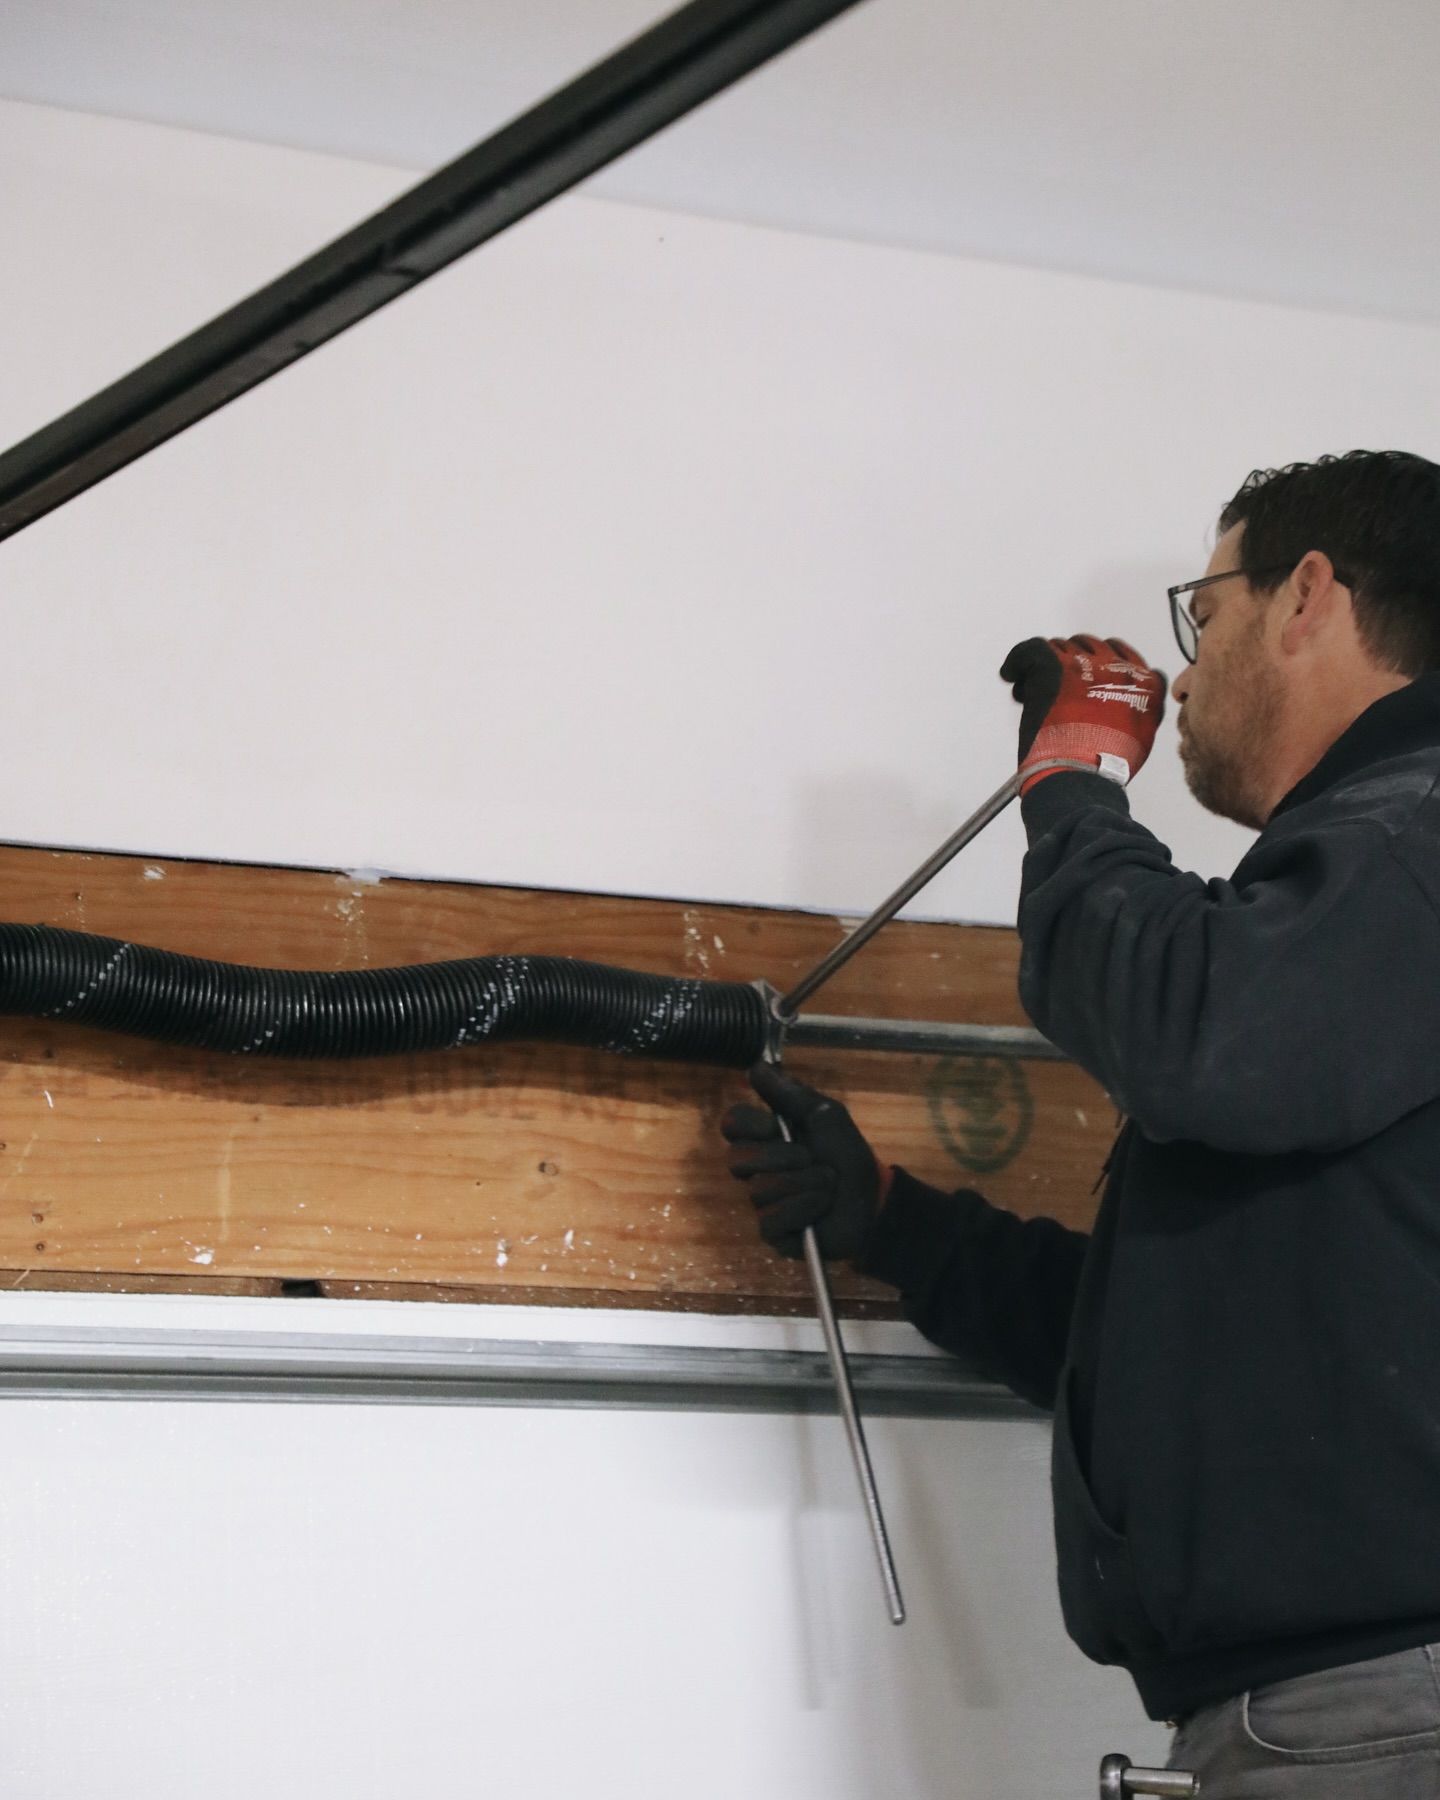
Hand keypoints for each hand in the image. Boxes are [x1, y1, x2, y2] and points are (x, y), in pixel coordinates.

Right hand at [720, 1061, 884, 1260]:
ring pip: (760, 1191)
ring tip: (827, 1185)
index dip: (750, 1125)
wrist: (874, 1198)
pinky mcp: (773, 1233)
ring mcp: (763, 1204)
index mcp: (765, 1139)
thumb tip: (755, 1067)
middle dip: (781, 1157)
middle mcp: (757, 1170)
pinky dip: (803, 1209)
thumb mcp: (825, 1116)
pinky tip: (820, 1207)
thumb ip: (790, 1094)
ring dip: (803, 1184)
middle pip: (737, 1160)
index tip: (775, 1126)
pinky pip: (771, 1220)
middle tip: (810, 1158)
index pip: (732, 1125)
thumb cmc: (847, 1154)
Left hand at [1000, 636, 1166, 791]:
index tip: (1084, 681)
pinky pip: (1030, 649)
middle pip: (1090, 647)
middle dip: (1073, 664)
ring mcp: (1084, 664)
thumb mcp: (1142, 737)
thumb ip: (1141, 712)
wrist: (1081, 775)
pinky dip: (1017, 661)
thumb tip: (1133, 704)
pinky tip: (1011, 674)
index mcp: (1144, 683)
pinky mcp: (1053, 666)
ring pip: (1060, 647)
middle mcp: (1116, 666)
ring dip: (1047, 667)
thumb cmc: (1105, 767)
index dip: (1099, 666)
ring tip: (1033, 693)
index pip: (1122, 655)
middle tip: (1058, 687)